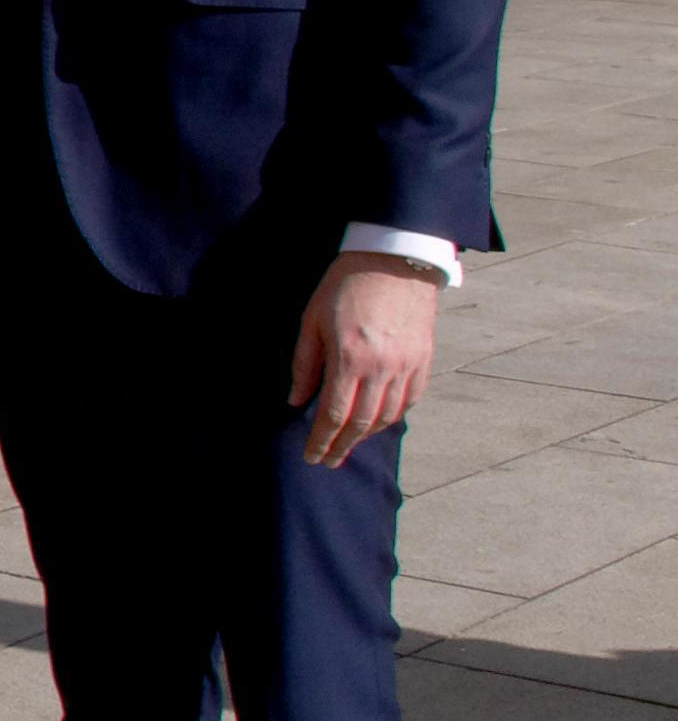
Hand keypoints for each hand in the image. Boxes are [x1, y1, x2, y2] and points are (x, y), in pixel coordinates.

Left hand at [291, 252, 440, 465]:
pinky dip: (394, 416)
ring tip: (349, 444)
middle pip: (362, 423)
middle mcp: (382, 368)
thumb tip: (296, 400)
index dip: (321, 441)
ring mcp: (407, 366)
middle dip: (343, 446)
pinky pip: (411, 399)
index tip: (311, 457)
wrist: (395, 259)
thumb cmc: (345, 285)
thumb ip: (305, 364)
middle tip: (328, 461)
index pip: (333, 415)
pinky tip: (380, 422)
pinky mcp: (425, 359)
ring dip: (368, 436)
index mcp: (349, 359)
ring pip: (389, 416)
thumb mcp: (312, 320)